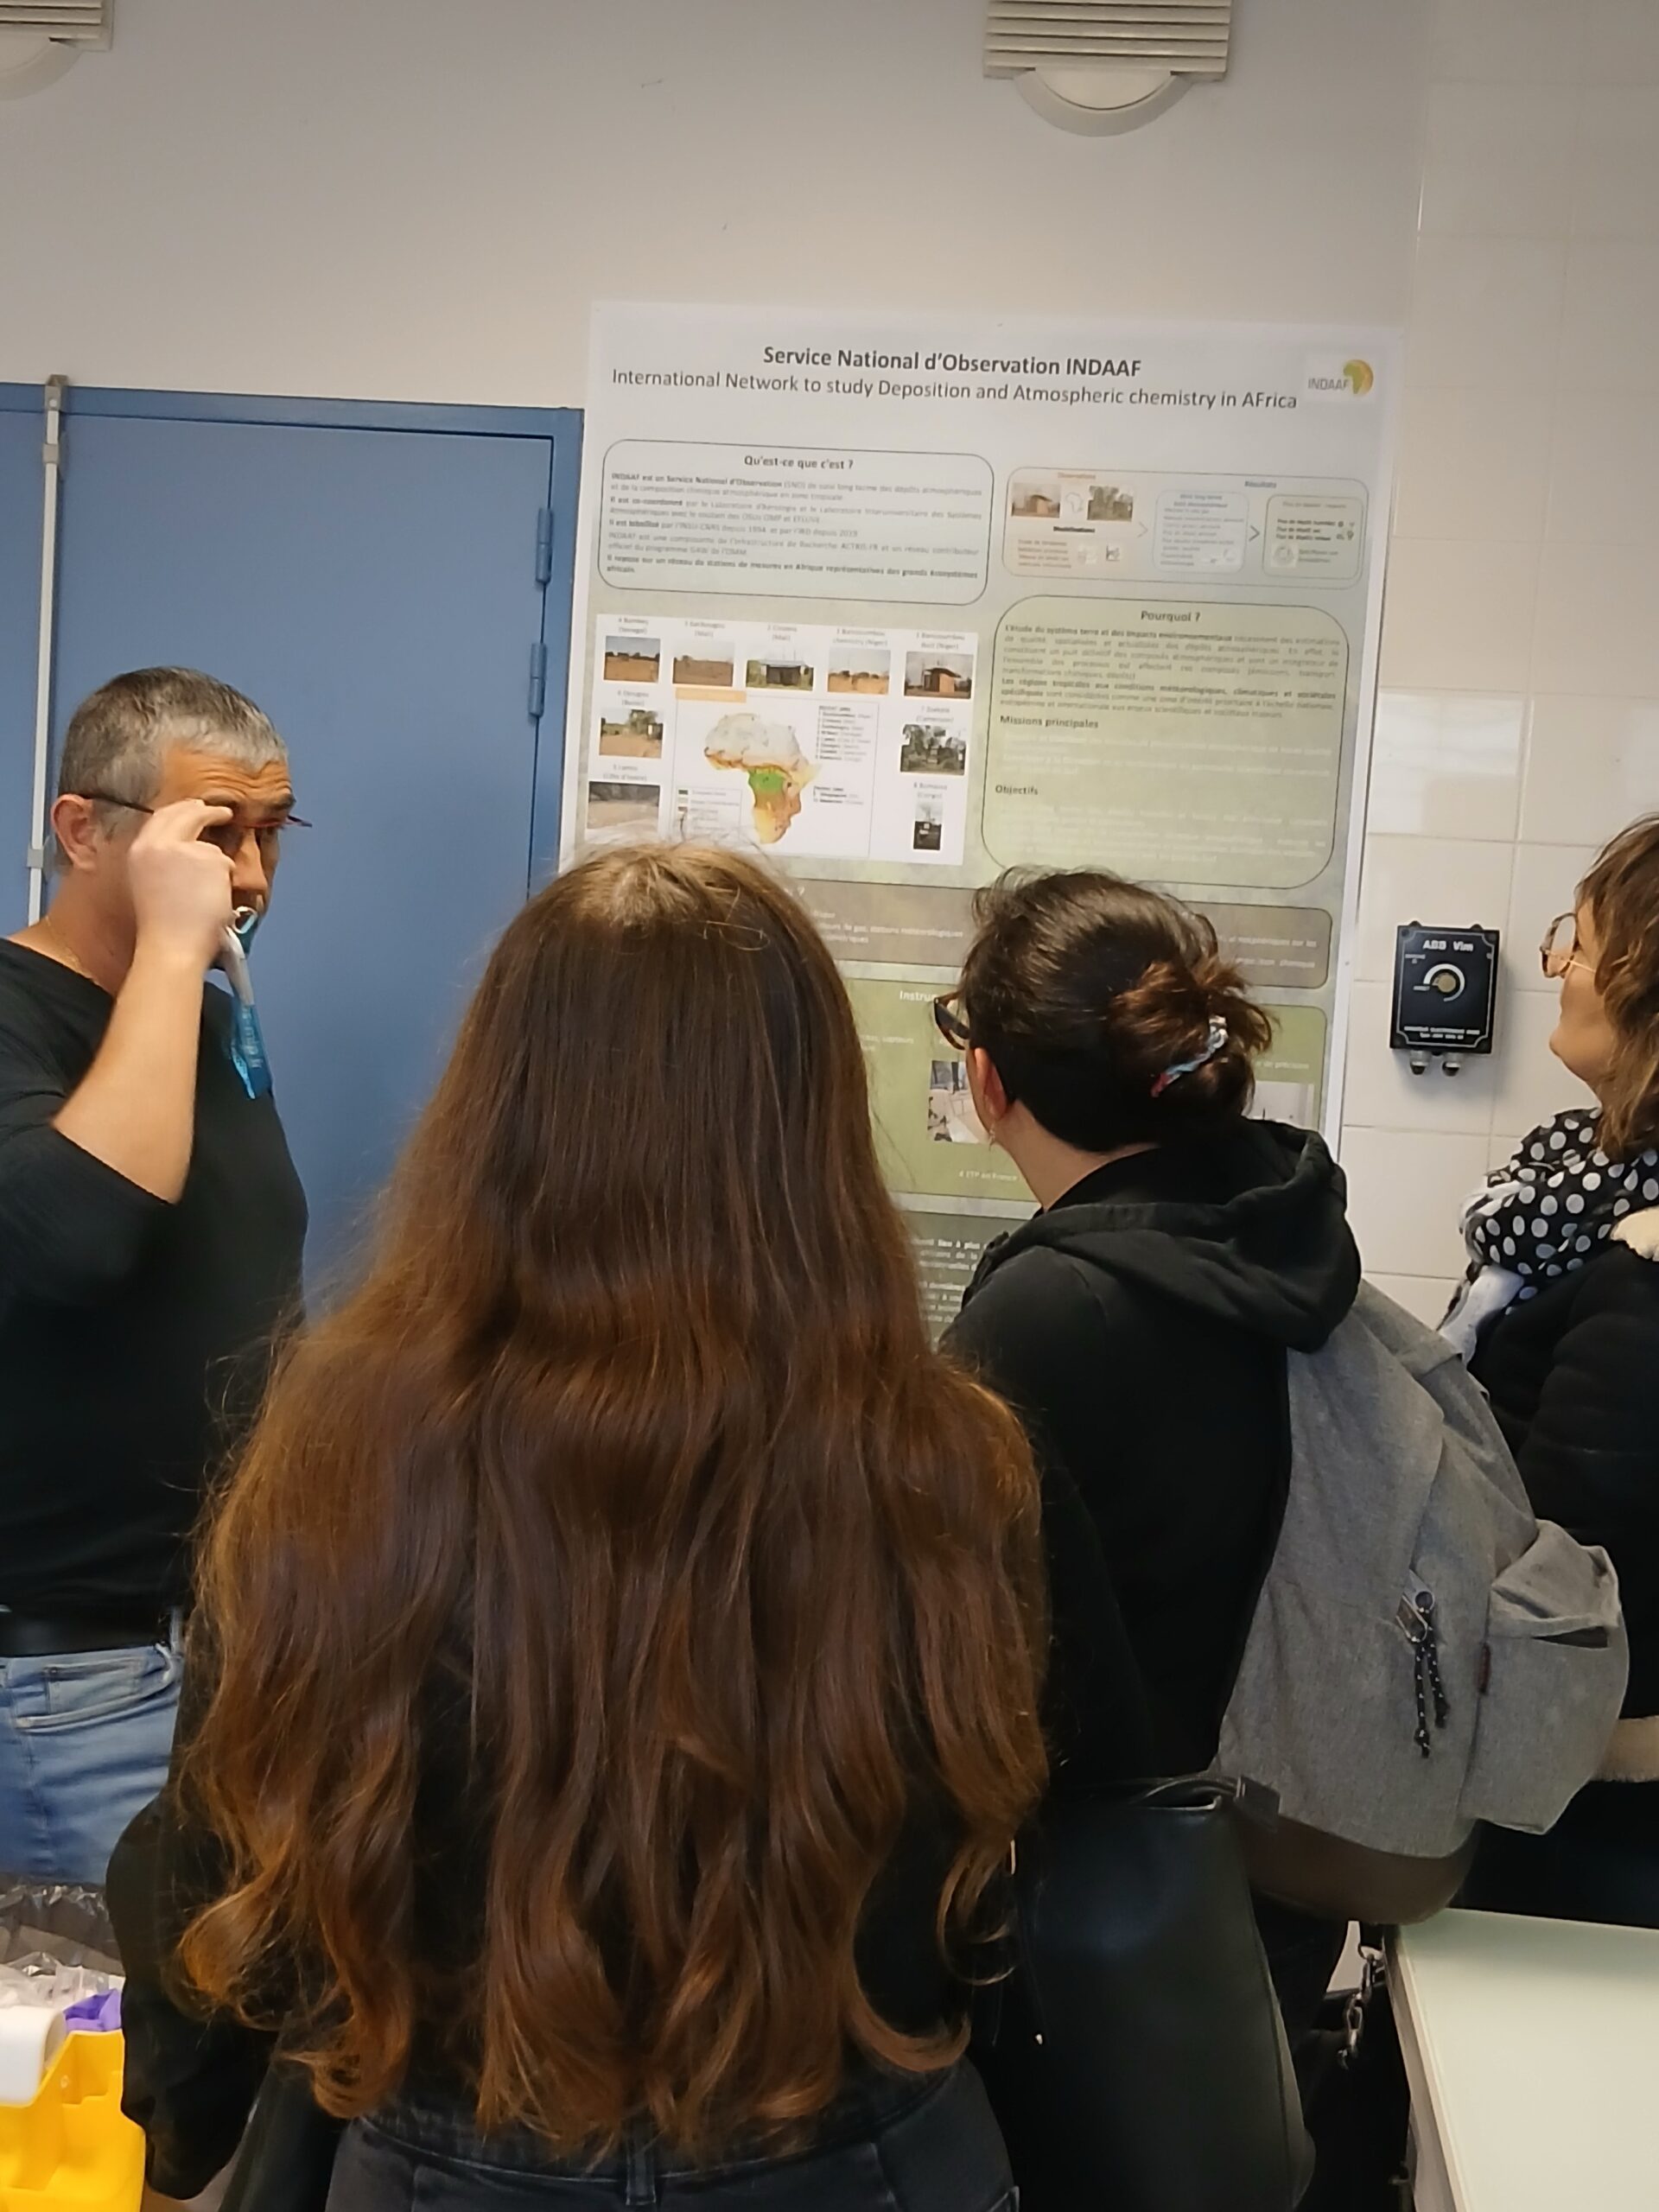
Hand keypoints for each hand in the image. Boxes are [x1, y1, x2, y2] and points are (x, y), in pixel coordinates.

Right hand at [128, 801, 235, 966]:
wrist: (171, 945)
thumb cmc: (161, 925)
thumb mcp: (147, 881)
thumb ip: (162, 859)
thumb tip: (186, 846)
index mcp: (140, 850)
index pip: (162, 816)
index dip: (181, 810)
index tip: (194, 808)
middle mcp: (160, 843)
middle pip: (187, 814)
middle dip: (206, 811)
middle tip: (221, 811)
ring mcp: (186, 850)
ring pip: (210, 846)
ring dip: (215, 864)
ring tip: (208, 892)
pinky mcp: (210, 861)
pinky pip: (226, 864)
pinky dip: (224, 880)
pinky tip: (213, 900)